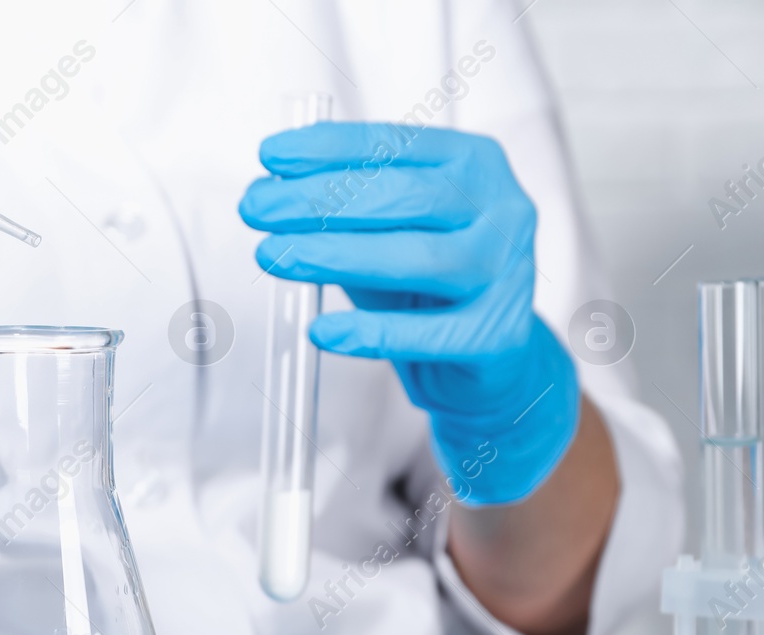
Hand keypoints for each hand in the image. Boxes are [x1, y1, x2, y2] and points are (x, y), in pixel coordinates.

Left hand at [239, 124, 578, 505]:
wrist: (490, 359)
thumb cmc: (430, 285)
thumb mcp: (386, 233)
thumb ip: (341, 212)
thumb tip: (268, 194)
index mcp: (475, 165)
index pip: (397, 146)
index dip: (330, 149)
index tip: (271, 156)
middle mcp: (501, 211)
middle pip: (406, 197)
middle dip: (320, 201)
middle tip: (257, 209)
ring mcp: (506, 273)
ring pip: (418, 258)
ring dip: (337, 256)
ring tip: (277, 256)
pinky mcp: (497, 335)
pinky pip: (427, 334)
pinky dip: (371, 332)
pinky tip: (324, 330)